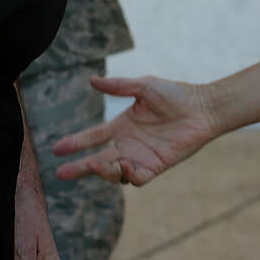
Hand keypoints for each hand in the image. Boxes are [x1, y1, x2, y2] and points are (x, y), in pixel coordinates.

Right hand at [52, 75, 214, 185]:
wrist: (202, 108)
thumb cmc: (176, 94)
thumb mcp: (144, 86)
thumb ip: (119, 86)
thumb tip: (92, 80)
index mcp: (122, 125)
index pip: (93, 137)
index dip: (76, 143)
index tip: (57, 148)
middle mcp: (128, 143)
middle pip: (98, 159)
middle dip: (79, 167)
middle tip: (61, 173)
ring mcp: (141, 156)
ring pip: (114, 171)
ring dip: (103, 170)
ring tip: (96, 163)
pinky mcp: (156, 166)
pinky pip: (137, 178)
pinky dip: (128, 175)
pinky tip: (124, 164)